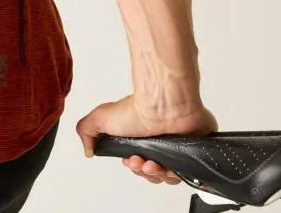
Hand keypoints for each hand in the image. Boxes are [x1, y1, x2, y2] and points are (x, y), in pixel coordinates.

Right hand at [77, 94, 217, 184]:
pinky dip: (176, 174)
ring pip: (168, 175)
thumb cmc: (137, 109)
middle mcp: (159, 141)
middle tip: (139, 162)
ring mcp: (177, 146)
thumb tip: (88, 150)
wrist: (163, 105)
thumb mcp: (101, 117)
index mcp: (140, 137)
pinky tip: (168, 165)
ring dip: (157, 174)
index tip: (129, 161)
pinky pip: (187, 172)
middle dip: (143, 172)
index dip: (133, 167)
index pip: (138, 163)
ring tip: (152, 164)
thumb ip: (87, 130)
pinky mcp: (193, 149)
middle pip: (153, 172)